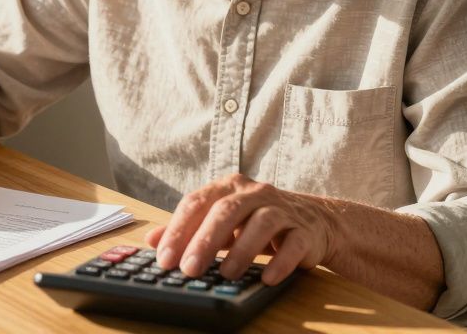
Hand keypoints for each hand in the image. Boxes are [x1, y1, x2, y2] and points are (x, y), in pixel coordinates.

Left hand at [147, 173, 335, 284]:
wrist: (315, 221)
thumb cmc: (257, 221)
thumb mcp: (221, 222)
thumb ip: (188, 229)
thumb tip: (152, 240)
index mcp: (228, 187)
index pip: (197, 203)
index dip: (178, 230)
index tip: (164, 259)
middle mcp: (254, 192)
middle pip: (226, 211)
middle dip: (204, 240)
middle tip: (189, 269)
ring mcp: (281, 209)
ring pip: (260, 224)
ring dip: (241, 251)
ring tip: (226, 275)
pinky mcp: (305, 230)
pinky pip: (293, 244)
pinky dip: (280, 262)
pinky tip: (267, 278)